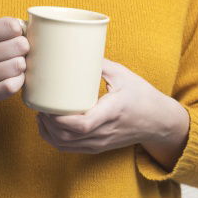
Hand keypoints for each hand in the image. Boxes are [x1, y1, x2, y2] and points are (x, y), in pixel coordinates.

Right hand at [0, 18, 28, 108]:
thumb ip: (3, 29)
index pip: (11, 26)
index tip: (16, 36)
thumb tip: (34, 27)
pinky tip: (13, 78)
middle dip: (24, 48)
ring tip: (15, 65)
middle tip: (18, 52)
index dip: (20, 30)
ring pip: (18, 66)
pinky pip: (12, 86)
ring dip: (22, 65)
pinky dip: (18, 81)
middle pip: (20, 45)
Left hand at [36, 58, 170, 153]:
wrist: (159, 121)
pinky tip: (49, 127)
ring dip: (48, 133)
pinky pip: (72, 148)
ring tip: (40, 116)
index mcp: (112, 112)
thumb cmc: (142, 95)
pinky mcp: (98, 147)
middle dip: (47, 124)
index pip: (82, 124)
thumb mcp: (123, 75)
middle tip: (38, 105)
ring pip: (66, 145)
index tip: (47, 105)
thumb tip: (73, 49)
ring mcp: (101, 142)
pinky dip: (56, 140)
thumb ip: (98, 63)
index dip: (59, 119)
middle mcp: (105, 131)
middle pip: (68, 137)